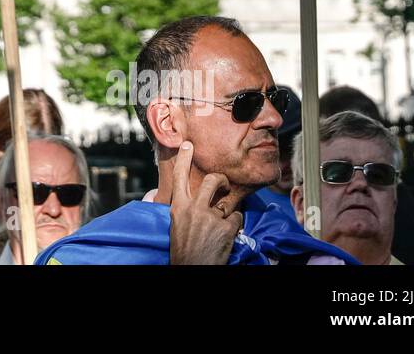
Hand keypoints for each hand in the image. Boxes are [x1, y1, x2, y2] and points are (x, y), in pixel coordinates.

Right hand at [168, 142, 241, 265]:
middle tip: (224, 184)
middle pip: (211, 181)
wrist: (192, 269)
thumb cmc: (183, 250)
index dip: (184, 158)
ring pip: (227, 199)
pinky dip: (235, 225)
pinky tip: (228, 234)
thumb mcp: (176, 225)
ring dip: (230, 204)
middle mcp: (194, 209)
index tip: (188, 145)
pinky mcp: (225, 228)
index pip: (179, 176)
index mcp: (178, 207)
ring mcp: (211, 218)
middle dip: (222, 179)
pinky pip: (236, 218)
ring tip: (227, 212)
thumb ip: (184, 209)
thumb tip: (191, 200)